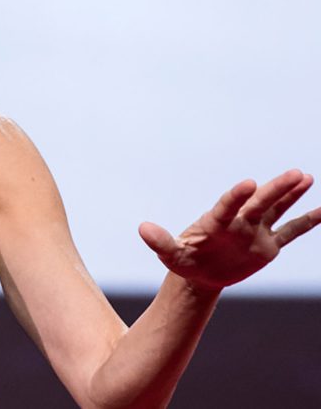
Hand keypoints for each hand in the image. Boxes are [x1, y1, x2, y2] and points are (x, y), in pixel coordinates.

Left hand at [138, 169, 319, 292]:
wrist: (200, 273)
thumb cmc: (184, 260)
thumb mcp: (171, 254)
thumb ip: (160, 241)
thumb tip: (142, 228)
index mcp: (216, 222)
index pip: (227, 206)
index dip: (237, 196)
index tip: (249, 183)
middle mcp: (239, 222)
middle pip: (260, 203)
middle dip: (276, 189)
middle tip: (295, 173)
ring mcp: (255, 231)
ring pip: (277, 210)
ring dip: (291, 195)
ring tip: (305, 176)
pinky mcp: (267, 245)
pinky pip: (290, 232)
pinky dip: (307, 222)